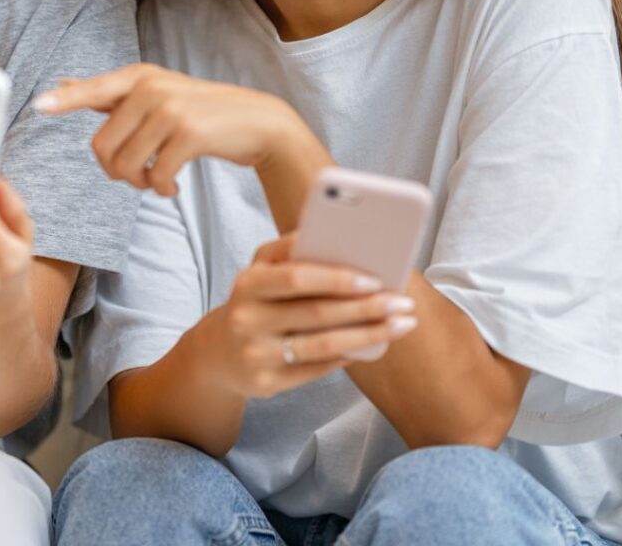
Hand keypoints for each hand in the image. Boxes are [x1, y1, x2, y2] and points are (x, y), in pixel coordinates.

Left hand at [35, 63, 321, 197]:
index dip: (66, 100)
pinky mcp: (190, 134)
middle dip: (115, 172)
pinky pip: (155, 176)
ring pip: (125, 165)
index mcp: (138, 76)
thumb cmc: (200, 112)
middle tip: (138, 176)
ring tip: (155, 181)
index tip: (38, 106)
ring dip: (138, 184)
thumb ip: (110, 92)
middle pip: (102, 146)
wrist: (258, 122)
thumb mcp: (157, 93)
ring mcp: (170, 109)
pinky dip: (161, 189)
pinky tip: (172, 186)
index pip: (93, 89)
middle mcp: (151, 87)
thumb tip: (63, 82)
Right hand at [202, 234, 417, 398]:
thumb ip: (291, 250)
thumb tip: (341, 238)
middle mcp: (248, 319)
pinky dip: (349, 355)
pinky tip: (373, 345)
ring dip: (368, 335)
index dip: (336, 278)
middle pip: (316, 314)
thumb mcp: (262, 269)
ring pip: (323, 345)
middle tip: (402, 303)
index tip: (374, 278)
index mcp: (248, 283)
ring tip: (401, 325)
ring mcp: (256, 354)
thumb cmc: (254, 300)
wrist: (219, 351)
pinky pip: (317, 369)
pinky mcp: (267, 383)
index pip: (296, 278)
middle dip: (365, 308)